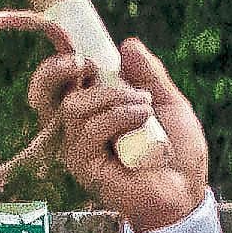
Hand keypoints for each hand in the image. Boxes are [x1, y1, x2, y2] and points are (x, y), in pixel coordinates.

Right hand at [24, 36, 211, 232]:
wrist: (184, 191)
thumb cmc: (177, 152)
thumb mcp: (169, 103)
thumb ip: (149, 74)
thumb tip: (127, 44)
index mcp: (97, 107)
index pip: (64, 79)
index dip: (60, 58)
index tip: (76, 42)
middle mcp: (81, 125)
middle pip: (47, 91)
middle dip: (57, 69)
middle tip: (85, 63)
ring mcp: (78, 146)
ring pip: (74, 106)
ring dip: (112, 98)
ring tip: (145, 106)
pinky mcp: (83, 165)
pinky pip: (89, 130)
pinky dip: (117, 117)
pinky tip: (142, 118)